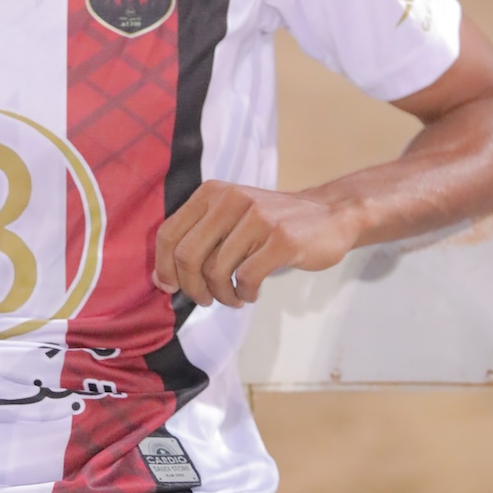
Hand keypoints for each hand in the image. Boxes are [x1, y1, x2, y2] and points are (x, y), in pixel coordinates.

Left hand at [153, 181, 361, 308]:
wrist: (329, 214)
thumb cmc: (272, 223)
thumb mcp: (231, 216)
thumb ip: (199, 239)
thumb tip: (162, 279)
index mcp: (212, 193)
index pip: (169, 232)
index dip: (163, 266)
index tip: (170, 288)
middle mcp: (231, 200)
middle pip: (187, 255)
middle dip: (191, 287)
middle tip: (204, 300)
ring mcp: (258, 218)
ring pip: (217, 270)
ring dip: (222, 294)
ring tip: (234, 298)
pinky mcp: (281, 239)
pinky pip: (247, 277)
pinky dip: (245, 292)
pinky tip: (251, 293)